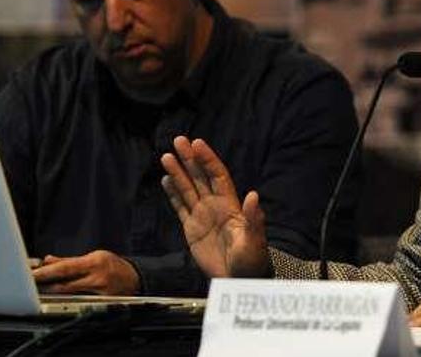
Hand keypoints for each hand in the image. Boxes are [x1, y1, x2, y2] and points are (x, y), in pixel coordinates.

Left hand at [32, 250, 138, 294]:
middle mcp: (96, 277)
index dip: (46, 272)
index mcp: (94, 262)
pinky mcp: (101, 302)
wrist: (135, 278)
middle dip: (46, 284)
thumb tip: (48, 260)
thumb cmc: (112, 265)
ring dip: (53, 292)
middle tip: (30, 284)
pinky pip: (80, 301)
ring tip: (40, 290)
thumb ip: (69, 261)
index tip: (32, 274)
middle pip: (65, 283)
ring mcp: (99, 292)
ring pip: (70, 294)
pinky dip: (67, 299)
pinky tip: (58, 297)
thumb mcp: (93, 257)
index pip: (65, 267)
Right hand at [160, 136, 269, 277]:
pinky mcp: (192, 229)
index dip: (207, 159)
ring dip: (178, 173)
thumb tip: (254, 195)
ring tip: (166, 156)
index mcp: (230, 205)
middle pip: (200, 177)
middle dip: (190, 159)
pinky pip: (180, 207)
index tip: (197, 143)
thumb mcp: (254, 241)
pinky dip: (173, 194)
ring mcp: (202, 216)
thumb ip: (253, 218)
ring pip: (188, 189)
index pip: (217, 175)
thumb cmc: (251, 261)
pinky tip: (166, 180)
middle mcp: (215, 206)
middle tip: (178, 140)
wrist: (238, 280)